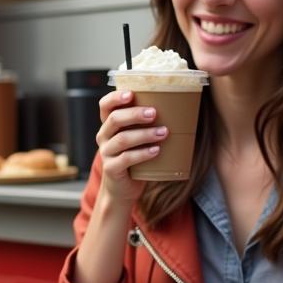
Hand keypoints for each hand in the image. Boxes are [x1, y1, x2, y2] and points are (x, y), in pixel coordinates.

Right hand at [94, 89, 166, 203]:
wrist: (122, 188)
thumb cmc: (134, 158)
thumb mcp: (135, 139)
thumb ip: (145, 125)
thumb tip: (178, 108)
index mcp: (108, 124)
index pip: (105, 105)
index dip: (115, 97)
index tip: (131, 93)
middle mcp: (104, 136)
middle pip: (115, 119)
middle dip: (135, 114)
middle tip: (154, 113)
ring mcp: (106, 153)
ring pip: (122, 139)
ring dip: (144, 134)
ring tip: (163, 132)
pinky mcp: (111, 168)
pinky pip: (126, 158)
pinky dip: (143, 153)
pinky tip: (156, 150)